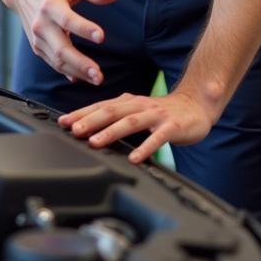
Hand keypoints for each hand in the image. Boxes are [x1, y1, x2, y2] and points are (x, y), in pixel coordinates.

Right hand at [10, 0, 121, 84]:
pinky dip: (68, 72)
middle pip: (61, 48)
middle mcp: (41, 24)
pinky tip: (82, 78)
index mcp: (50, 5)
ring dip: (77, 72)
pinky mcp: (37, 46)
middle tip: (99, 75)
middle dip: (81, 63)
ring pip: (57, 60)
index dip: (84, 29)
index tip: (101, 37)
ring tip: (97, 79)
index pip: (67, 20)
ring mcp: (37, 38)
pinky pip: (53, 63)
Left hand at [57, 88, 214, 163]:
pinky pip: (158, 138)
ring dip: (111, 132)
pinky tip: (135, 158)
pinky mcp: (172, 127)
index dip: (81, 113)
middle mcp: (140, 105)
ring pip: (131, 123)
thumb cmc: (163, 112)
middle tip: (73, 131)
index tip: (63, 122)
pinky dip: (145, 147)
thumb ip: (117, 116)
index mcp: (129, 102)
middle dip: (90, 120)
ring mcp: (156, 115)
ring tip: (96, 142)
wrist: (197, 105)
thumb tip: (89, 125)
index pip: (101, 106)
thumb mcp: (137, 111)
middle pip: (111, 112)